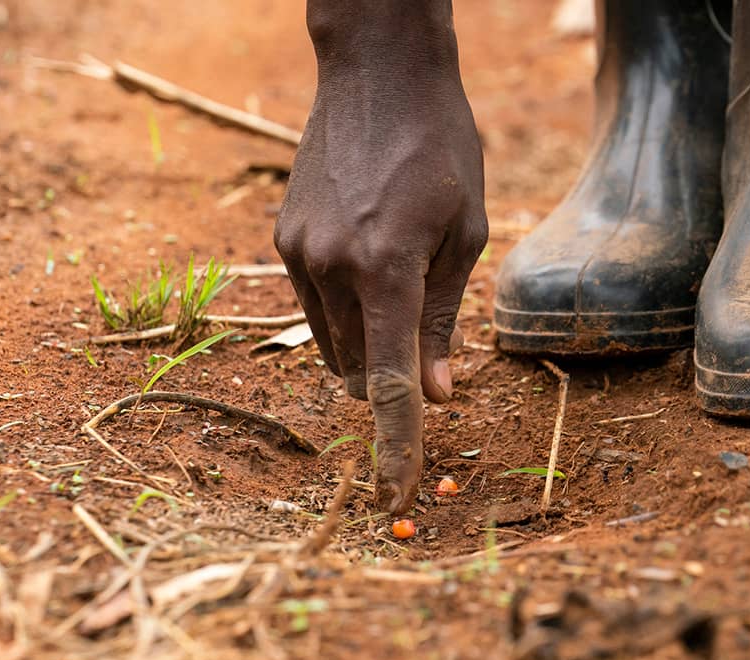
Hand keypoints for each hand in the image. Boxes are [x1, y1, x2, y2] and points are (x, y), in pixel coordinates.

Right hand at [275, 6, 486, 513]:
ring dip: (368, 348)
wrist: (377, 73)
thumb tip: (437, 396)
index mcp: (386, 268)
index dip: (397, 446)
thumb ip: (443, 320)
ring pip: (331, 346)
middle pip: (359, 373)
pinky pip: (313, 307)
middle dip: (393, 381)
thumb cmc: (441, 147)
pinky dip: (345, 313)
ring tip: (400, 286)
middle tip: (428, 345)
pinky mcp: (284, 240)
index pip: (392, 384)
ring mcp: (298, 254)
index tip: (394, 496)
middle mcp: (331, 268)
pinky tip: (370, 263)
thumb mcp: (465, 233)